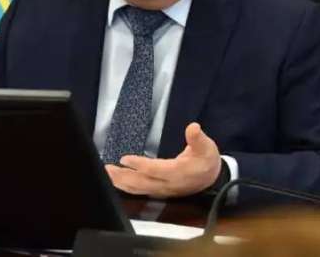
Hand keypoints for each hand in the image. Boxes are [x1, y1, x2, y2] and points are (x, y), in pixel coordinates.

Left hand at [104, 122, 221, 197]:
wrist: (211, 179)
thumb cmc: (206, 161)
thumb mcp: (207, 147)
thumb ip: (198, 138)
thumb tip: (193, 127)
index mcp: (178, 172)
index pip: (156, 170)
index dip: (140, 165)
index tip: (125, 158)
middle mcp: (168, 184)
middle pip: (142, 182)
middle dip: (123, 176)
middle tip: (107, 168)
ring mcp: (162, 190)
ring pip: (138, 188)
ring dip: (121, 182)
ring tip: (108, 173)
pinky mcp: (159, 191)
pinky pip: (140, 191)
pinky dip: (126, 186)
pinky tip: (117, 180)